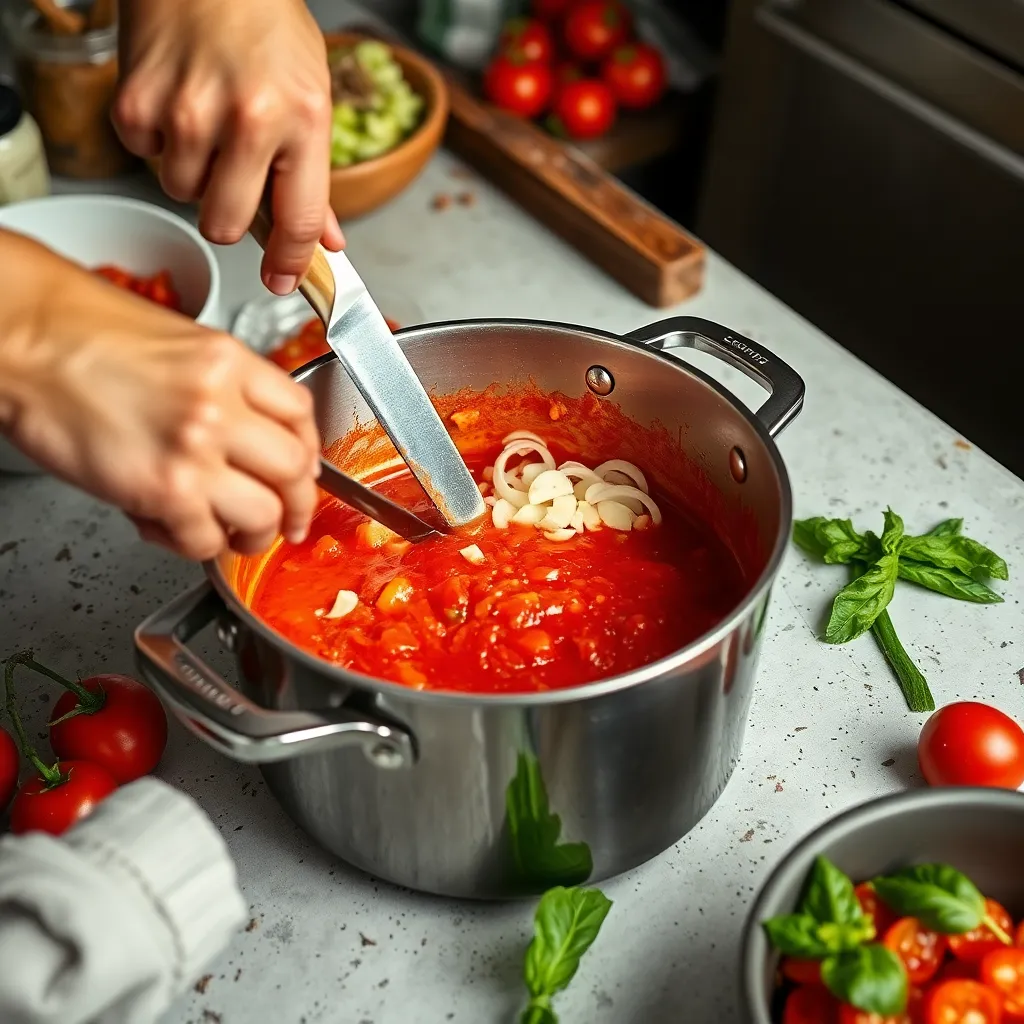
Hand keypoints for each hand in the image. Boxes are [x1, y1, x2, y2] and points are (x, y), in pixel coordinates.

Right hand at [0, 232, 320, 559]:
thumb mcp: (177, 343)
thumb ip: (224, 388)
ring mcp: (194, 448)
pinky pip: (205, 540)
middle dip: (297, 506)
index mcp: (230, 362)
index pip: (302, 414)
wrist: (19, 338)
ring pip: (263, 514)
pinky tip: (177, 531)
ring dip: (255, 535)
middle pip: (296, 470)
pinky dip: (198, 546)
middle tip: (287, 520)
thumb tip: (252, 437)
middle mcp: (221, 404)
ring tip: (238, 536)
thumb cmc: (79, 334)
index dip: (309, 453)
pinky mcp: (161, 490)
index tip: (303, 473)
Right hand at [113, 0, 344, 292]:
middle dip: (229, 217)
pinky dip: (158, 141)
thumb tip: (326, 241)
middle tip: (233, 181)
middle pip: (225, 226)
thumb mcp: (312, 95)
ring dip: (193, 172)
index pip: (298, 222)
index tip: (283, 281)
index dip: (290, 263)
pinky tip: (176, 103)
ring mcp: (187, 113)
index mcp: (301, 121)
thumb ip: (314, 177)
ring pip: (182, 193)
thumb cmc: (265, 23)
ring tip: (207, 123)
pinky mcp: (137, 102)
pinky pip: (145, 157)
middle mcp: (247, 121)